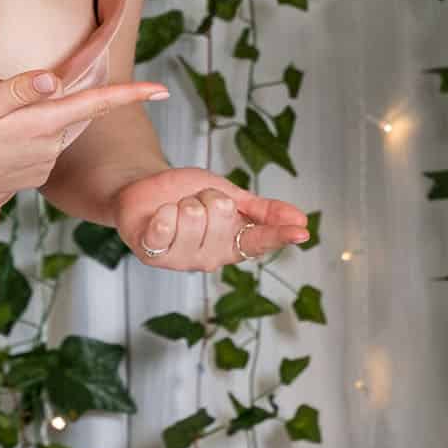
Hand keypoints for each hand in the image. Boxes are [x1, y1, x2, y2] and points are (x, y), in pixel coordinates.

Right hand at [0, 68, 167, 206]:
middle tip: (33, 95)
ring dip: (44, 119)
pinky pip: (44, 149)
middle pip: (77, 115)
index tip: (162, 90)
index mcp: (42, 125)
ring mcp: (41, 167)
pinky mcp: (30, 178)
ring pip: (58, 132)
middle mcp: (49, 149)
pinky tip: (0, 138)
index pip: (96, 104)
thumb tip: (58, 81)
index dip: (131, 95)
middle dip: (71, 101)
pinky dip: (31, 137)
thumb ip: (22, 89)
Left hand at [114, 166, 309, 269]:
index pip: (261, 240)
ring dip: (185, 201)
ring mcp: (180, 259)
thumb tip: (302, 220)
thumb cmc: (189, 194)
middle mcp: (210, 257)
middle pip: (223, 213)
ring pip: (194, 216)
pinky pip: (165, 226)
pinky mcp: (152, 253)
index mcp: (232, 244)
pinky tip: (159, 216)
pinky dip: (162, 212)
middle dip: (209, 195)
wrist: (146, 188)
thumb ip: (264, 211)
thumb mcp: (232, 196)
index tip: (301, 232)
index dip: (280, 234)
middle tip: (196, 201)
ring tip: (176, 209)